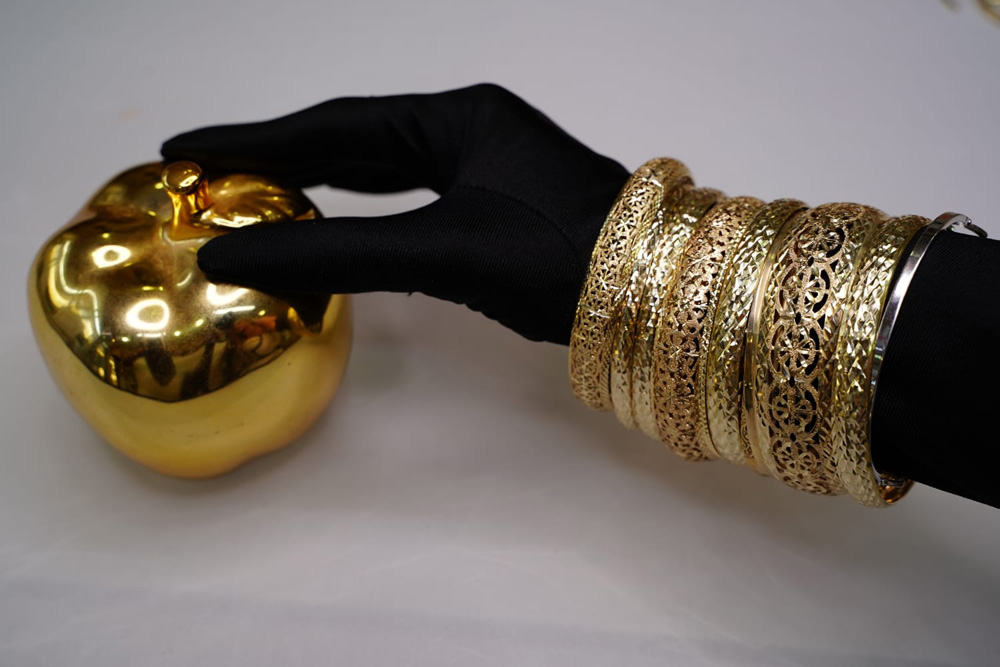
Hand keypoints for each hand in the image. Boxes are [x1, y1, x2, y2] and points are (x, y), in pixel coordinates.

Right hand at [161, 83, 628, 343]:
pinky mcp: (495, 207)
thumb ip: (342, 253)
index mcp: (458, 117)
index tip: (186, 148)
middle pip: (352, 141)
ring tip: (250, 194)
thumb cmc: (556, 256)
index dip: (256, 138)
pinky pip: (409, 199)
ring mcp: (485, 167)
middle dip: (280, 158)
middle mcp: (469, 129)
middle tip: (206, 176)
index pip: (335, 125)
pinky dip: (362, 210)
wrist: (651, 291)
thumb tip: (238, 257)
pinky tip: (332, 218)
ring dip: (318, 183)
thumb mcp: (444, 250)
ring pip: (381, 170)